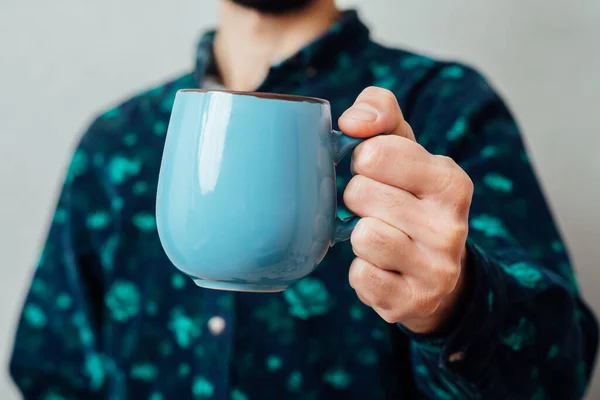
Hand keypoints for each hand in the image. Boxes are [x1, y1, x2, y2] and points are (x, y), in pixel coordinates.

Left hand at [339, 87, 472, 333]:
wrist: (437, 276)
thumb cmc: (410, 198)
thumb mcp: (404, 148)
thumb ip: (380, 113)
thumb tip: (352, 120)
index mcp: (450, 180)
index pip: (374, 153)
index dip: (362, 160)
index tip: (376, 171)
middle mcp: (451, 225)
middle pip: (360, 193)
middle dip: (358, 198)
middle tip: (377, 207)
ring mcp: (435, 267)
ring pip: (362, 235)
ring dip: (358, 235)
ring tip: (381, 236)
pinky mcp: (413, 301)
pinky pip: (360, 277)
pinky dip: (362, 271)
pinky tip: (382, 267)